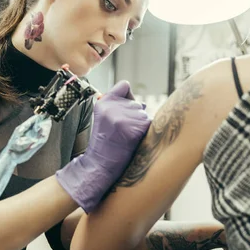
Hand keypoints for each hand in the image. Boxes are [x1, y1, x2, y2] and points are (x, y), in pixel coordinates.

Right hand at [56, 81, 150, 211]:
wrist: (100, 163)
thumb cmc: (105, 140)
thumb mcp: (104, 116)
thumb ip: (119, 104)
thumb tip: (144, 103)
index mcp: (103, 101)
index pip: (125, 85)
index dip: (128, 97)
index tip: (121, 111)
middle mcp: (112, 106)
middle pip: (137, 103)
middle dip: (135, 115)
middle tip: (121, 131)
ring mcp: (123, 117)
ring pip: (144, 114)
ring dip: (140, 125)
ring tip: (126, 136)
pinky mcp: (134, 129)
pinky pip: (149, 124)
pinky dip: (144, 133)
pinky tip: (132, 141)